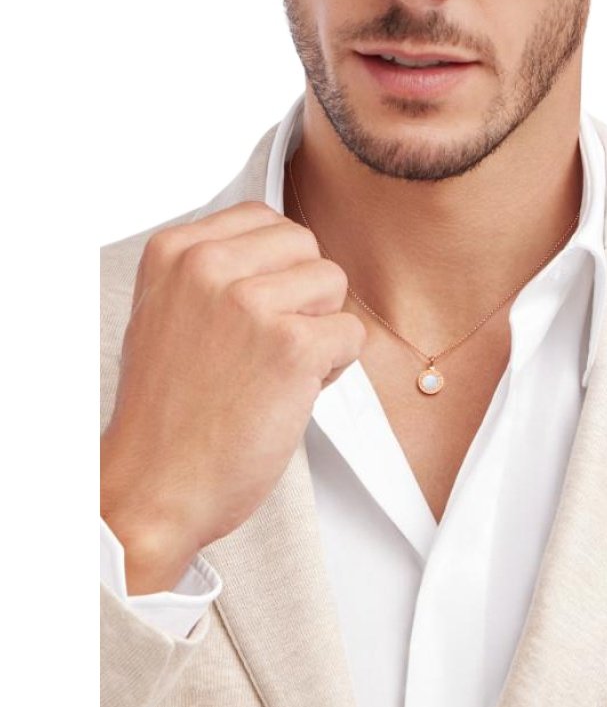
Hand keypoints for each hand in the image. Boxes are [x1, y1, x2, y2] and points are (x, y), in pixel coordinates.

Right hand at [100, 202, 365, 593]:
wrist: (154, 485)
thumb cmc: (164, 413)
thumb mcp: (166, 315)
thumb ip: (215, 273)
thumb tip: (277, 255)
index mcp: (177, 252)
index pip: (265, 220)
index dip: (277, 270)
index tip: (260, 308)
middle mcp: (209, 267)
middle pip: (305, 246)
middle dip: (304, 295)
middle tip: (271, 344)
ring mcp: (249, 303)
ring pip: (333, 283)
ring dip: (320, 329)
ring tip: (279, 369)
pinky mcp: (290, 346)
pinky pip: (350, 334)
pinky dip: (334, 367)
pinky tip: (293, 392)